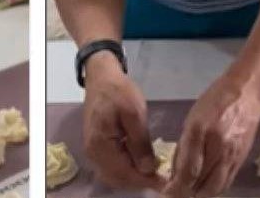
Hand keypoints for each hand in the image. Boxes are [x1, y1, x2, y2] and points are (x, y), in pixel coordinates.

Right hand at [81, 53, 164, 191]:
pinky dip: (126, 170)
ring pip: (114, 176)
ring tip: (154, 172)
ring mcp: (93, 151)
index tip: (166, 182)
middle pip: (118, 179)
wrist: (101, 76)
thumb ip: (140, 143)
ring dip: (133, 177)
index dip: (146, 180)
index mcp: (101, 145)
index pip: (125, 173)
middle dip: (140, 181)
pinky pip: (111, 167)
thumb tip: (148, 169)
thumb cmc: (118, 91)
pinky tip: (140, 163)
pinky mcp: (96, 147)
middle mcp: (93, 153)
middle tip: (162, 177)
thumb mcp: (134, 113)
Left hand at [164, 75, 259, 197]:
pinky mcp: (242, 160)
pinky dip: (214, 189)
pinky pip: (227, 183)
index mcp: (200, 132)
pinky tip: (206, 186)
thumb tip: (175, 171)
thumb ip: (184, 146)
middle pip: (202, 186)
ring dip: (201, 194)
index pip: (187, 170)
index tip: (166, 193)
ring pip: (215, 188)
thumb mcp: (192, 119)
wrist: (247, 93)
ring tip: (190, 192)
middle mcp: (217, 147)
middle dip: (187, 194)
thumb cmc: (215, 101)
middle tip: (175, 195)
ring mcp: (232, 156)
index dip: (176, 187)